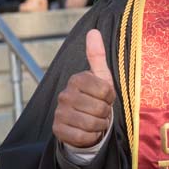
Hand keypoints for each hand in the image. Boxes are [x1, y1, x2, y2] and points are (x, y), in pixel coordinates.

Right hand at [53, 29, 116, 148]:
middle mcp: (65, 94)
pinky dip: (90, 137)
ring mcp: (59, 112)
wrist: (83, 123)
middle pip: (99, 108)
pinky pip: (82, 137)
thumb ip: (97, 55)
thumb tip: (93, 31)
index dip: (110, 97)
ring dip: (99, 126)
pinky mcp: (57, 130)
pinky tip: (88, 132)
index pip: (105, 90)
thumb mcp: (101, 77)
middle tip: (101, 112)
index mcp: (76, 79)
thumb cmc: (95, 98)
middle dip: (106, 113)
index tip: (106, 98)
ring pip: (91, 124)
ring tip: (96, 121)